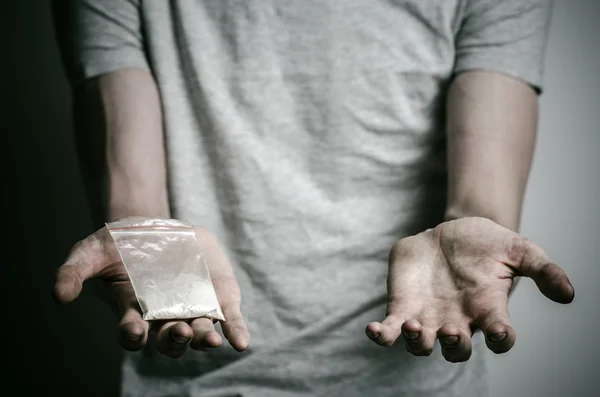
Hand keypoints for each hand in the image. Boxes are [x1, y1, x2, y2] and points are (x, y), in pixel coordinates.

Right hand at [53, 219, 249, 358]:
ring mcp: (193, 310)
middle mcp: (164, 318)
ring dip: (204, 339)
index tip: (134, 330)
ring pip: (199, 334)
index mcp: (133, 313)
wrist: (154, 228)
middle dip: (174, 341)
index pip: (131, 334)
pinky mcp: (217, 299)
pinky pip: (228, 321)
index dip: (132, 335)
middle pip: (169, 341)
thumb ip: (74, 272)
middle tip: (179, 333)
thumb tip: (58, 295)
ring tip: (210, 340)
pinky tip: (240, 342)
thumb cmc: (119, 245)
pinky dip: (235, 331)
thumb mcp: (92, 252)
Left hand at [366, 217, 573, 361]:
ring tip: (414, 326)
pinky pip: (390, 330)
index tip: (499, 331)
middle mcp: (458, 319)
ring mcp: (429, 316)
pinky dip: (382, 334)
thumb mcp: (520, 249)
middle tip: (451, 332)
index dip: (500, 339)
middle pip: (456, 350)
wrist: (451, 232)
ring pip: (421, 346)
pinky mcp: (403, 306)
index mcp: (489, 309)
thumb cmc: (487, 244)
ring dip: (417, 342)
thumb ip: (543, 269)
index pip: (499, 337)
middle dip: (454, 347)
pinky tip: (373, 330)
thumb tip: (568, 294)